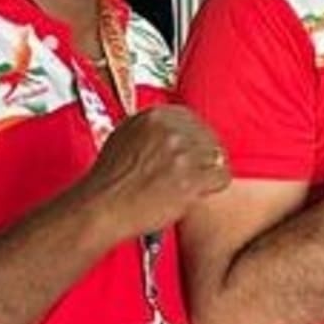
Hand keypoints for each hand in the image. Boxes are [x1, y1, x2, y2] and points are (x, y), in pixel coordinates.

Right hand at [79, 106, 230, 242]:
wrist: (101, 207)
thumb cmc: (109, 180)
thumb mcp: (126, 137)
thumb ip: (153, 130)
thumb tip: (178, 130)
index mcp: (154, 116)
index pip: (193, 120)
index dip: (195, 139)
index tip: (193, 150)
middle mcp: (170, 131)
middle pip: (208, 138)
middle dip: (203, 156)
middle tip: (195, 171)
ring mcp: (181, 154)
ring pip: (217, 157)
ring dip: (208, 172)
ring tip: (192, 184)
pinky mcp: (190, 178)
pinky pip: (222, 176)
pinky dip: (214, 186)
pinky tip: (198, 192)